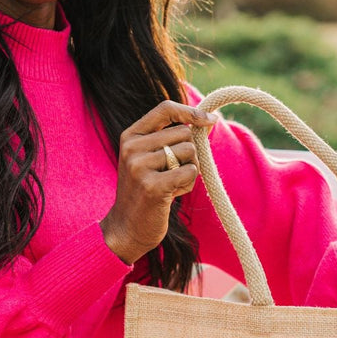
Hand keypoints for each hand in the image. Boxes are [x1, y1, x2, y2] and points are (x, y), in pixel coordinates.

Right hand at [100, 101, 215, 264]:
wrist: (126, 228)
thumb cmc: (145, 192)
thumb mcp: (149, 159)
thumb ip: (170, 139)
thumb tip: (208, 121)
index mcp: (130, 136)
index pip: (165, 109)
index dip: (191, 112)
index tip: (210, 120)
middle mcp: (132, 147)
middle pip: (184, 133)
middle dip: (189, 153)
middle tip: (174, 173)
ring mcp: (140, 166)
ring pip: (189, 152)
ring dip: (189, 171)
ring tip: (171, 185)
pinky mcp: (152, 186)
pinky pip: (190, 172)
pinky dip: (188, 184)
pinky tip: (172, 195)